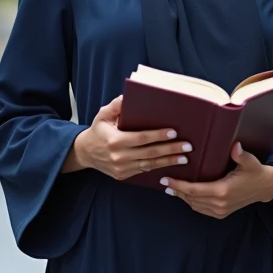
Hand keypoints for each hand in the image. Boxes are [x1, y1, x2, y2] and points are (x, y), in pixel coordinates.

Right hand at [65, 95, 190, 180]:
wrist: (85, 153)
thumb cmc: (97, 131)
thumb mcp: (103, 115)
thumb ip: (116, 105)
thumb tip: (129, 97)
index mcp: (115, 141)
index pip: (141, 138)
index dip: (158, 135)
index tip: (174, 132)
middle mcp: (119, 156)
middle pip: (150, 152)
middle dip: (170, 149)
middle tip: (187, 146)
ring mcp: (122, 168)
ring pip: (150, 164)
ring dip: (168, 161)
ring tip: (184, 157)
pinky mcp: (124, 175)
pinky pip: (144, 170)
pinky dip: (158, 168)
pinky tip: (170, 164)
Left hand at [162, 142, 272, 218]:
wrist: (265, 188)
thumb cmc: (255, 172)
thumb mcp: (249, 161)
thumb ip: (240, 155)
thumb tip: (235, 146)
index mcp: (222, 191)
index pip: (193, 190)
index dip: (178, 185)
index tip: (166, 179)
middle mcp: (219, 203)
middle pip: (191, 198)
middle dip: (176, 190)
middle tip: (164, 182)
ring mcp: (220, 210)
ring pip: (194, 205)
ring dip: (182, 197)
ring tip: (171, 188)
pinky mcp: (222, 213)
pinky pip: (201, 209)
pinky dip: (191, 202)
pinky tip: (185, 195)